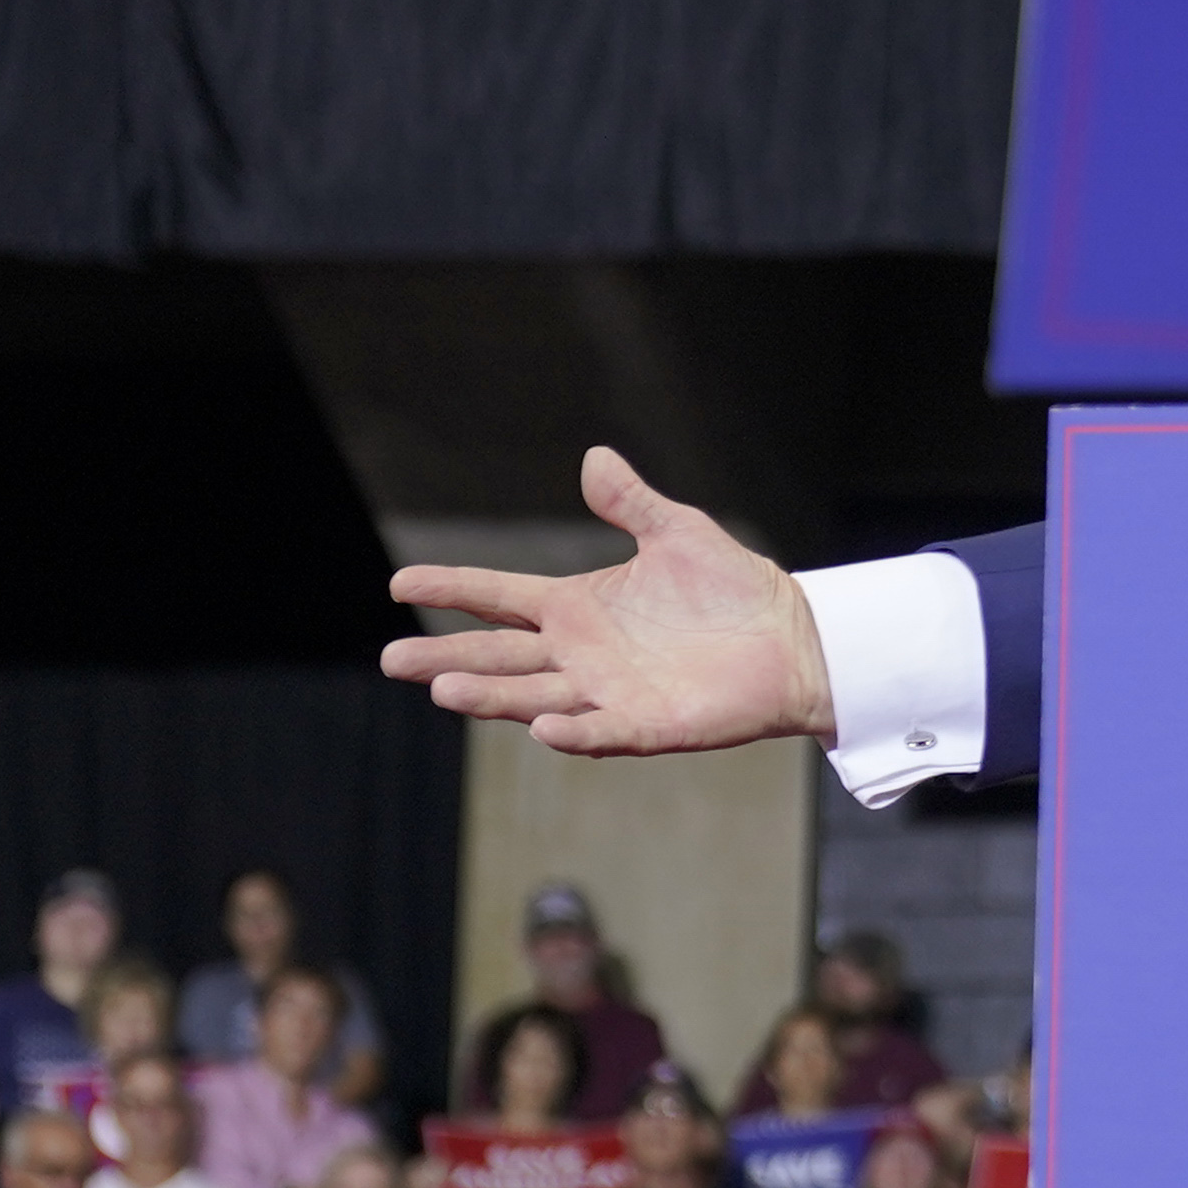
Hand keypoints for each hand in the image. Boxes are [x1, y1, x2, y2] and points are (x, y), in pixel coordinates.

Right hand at [380, 449, 835, 755]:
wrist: (793, 637)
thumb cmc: (733, 588)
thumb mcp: (678, 533)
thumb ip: (631, 503)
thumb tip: (593, 456)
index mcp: (577, 607)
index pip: (498, 598)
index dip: (451, 588)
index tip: (398, 582)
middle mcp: (580, 654)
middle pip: (498, 657)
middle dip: (447, 659)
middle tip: (394, 659)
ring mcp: (609, 692)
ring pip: (534, 696)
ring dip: (492, 696)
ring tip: (444, 690)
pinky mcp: (648, 724)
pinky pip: (601, 731)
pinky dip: (573, 731)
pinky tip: (542, 728)